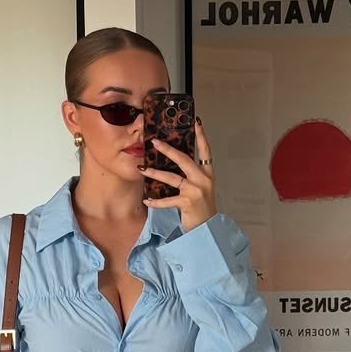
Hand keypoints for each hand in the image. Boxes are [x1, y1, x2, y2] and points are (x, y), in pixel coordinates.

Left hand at [140, 117, 216, 231]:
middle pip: (184, 160)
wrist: (207, 228)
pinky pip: (167, 200)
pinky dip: (156, 202)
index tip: (196, 122)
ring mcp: (195, 191)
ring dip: (156, 173)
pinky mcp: (187, 203)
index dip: (201, 136)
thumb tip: (175, 162)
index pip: (206, 151)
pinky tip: (146, 200)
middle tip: (155, 142)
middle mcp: (203, 180)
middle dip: (169, 150)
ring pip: (172, 178)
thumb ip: (192, 175)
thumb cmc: (201, 208)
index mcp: (208, 174)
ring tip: (143, 169)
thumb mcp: (201, 188)